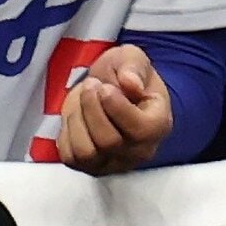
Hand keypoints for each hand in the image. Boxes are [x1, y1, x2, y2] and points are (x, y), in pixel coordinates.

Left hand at [56, 44, 172, 174]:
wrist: (108, 90)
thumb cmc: (123, 76)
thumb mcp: (132, 59)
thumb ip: (133, 67)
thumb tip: (130, 83)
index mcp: (159, 125)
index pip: (139, 129)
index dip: (115, 106)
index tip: (105, 87)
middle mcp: (140, 152)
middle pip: (108, 141)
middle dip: (91, 107)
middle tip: (91, 86)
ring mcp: (114, 163)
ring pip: (86, 152)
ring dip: (77, 120)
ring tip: (82, 101)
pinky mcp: (89, 167)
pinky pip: (70, 157)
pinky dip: (66, 133)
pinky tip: (76, 117)